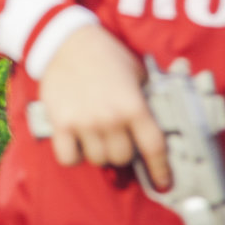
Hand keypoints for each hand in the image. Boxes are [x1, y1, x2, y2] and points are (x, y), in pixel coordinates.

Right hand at [37, 24, 169, 188]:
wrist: (67, 41)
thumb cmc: (106, 55)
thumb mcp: (137, 72)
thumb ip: (146, 100)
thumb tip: (158, 124)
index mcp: (133, 105)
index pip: (153, 148)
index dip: (161, 170)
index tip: (164, 184)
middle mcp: (110, 118)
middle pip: (122, 157)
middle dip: (123, 151)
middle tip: (118, 138)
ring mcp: (83, 123)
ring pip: (98, 159)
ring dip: (99, 152)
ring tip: (96, 136)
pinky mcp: (60, 123)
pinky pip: (68, 158)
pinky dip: (74, 155)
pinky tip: (76, 142)